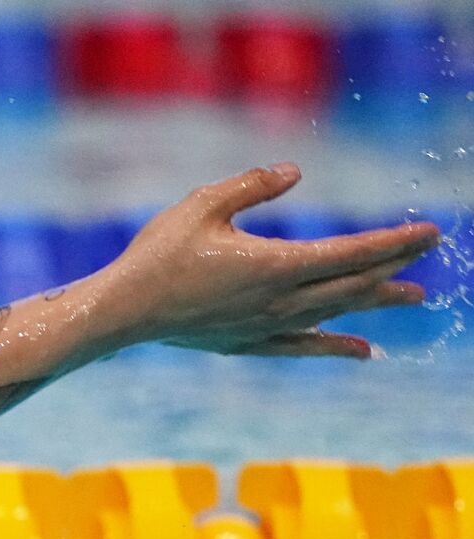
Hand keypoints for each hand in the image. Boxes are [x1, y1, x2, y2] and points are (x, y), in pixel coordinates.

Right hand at [97, 162, 441, 357]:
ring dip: (377, 302)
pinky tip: (362, 350)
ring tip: (414, 296)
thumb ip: (251, 186)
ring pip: (335, 313)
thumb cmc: (158, 253)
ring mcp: (266, 325)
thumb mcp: (202, 204)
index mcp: (275, 264)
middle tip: (430, 255)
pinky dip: (336, 345)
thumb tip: (293, 171)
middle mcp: (280, 300)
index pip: (351, 252)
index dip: (394, 242)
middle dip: (395, 266)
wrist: (124, 310)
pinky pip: (304, 345)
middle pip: (353, 284)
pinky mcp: (248, 341)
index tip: (430, 232)